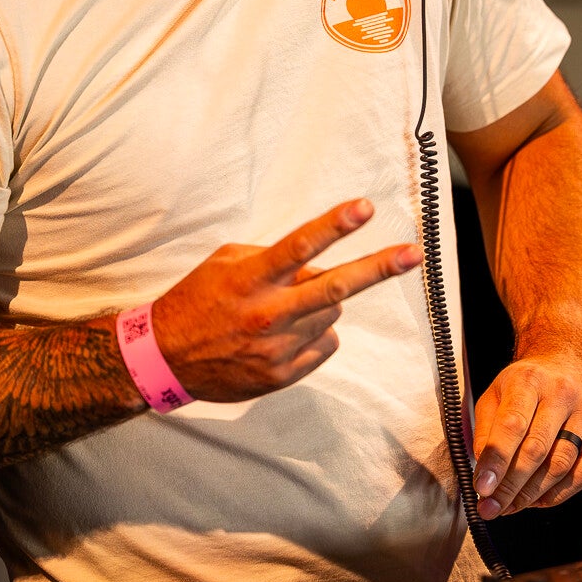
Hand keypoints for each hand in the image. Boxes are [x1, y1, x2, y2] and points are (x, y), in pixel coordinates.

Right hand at [150, 199, 422, 401]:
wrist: (167, 358)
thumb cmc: (197, 300)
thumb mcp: (226, 263)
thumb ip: (271, 258)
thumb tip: (315, 263)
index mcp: (250, 279)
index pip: (300, 246)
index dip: (335, 225)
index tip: (365, 208)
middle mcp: (267, 313)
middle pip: (334, 286)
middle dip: (378, 268)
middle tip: (414, 254)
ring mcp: (277, 347)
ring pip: (330, 312)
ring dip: (320, 303)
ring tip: (284, 307)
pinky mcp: (282, 374)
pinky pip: (325, 344)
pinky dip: (316, 333)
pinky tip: (286, 332)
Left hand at [471, 351, 581, 518]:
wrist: (571, 361)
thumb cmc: (529, 382)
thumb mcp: (497, 392)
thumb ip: (486, 428)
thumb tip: (484, 470)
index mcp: (530, 380)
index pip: (512, 425)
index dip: (496, 460)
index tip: (482, 487)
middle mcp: (562, 394)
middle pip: (536, 450)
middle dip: (510, 485)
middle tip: (491, 508)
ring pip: (560, 465)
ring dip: (532, 494)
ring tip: (510, 507)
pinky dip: (558, 494)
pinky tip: (538, 501)